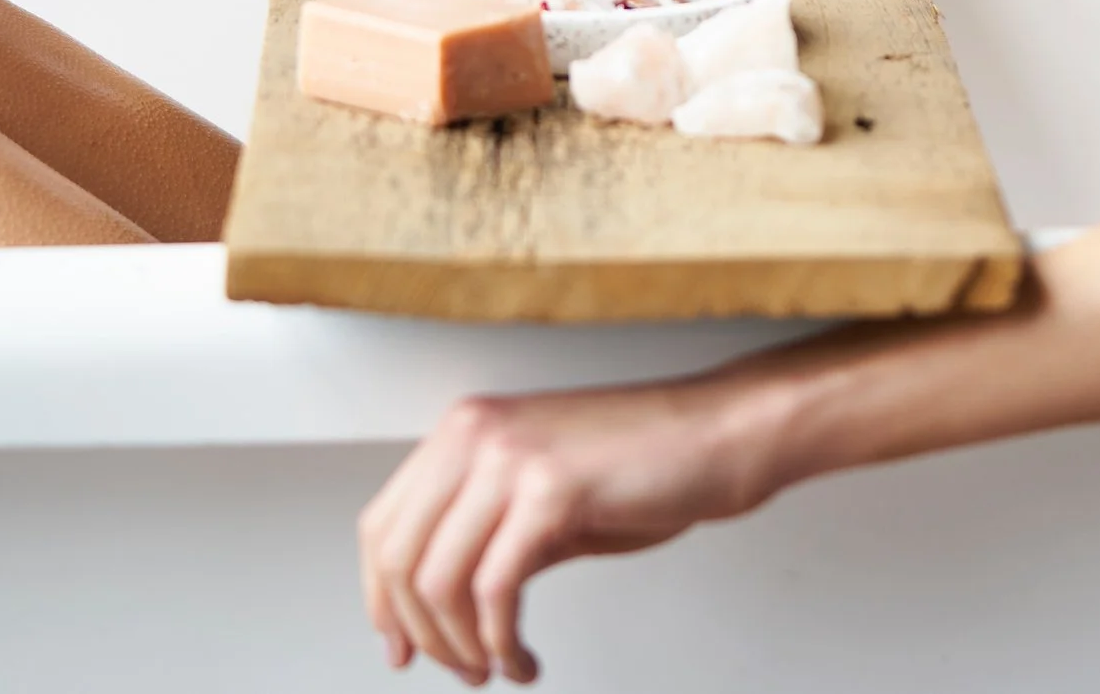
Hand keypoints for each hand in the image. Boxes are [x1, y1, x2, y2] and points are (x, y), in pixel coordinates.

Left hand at [358, 379, 784, 684]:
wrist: (719, 436)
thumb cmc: (645, 465)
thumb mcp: (540, 495)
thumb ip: (484, 534)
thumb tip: (434, 607)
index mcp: (464, 430)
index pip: (382, 526)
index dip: (380, 599)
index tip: (398, 647)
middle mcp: (475, 434)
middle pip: (401, 558)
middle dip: (423, 634)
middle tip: (459, 670)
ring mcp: (511, 458)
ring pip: (440, 580)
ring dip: (462, 646)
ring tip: (494, 668)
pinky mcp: (551, 491)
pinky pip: (495, 590)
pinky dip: (502, 642)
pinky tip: (522, 658)